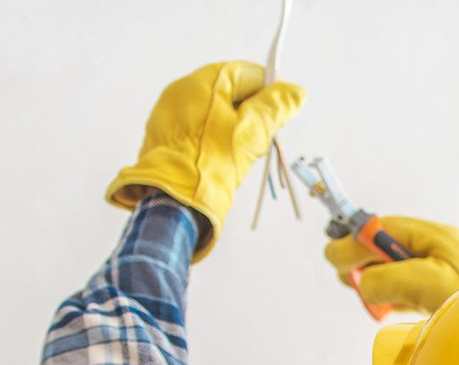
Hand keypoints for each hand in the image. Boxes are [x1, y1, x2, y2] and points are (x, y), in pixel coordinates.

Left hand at [105, 61, 305, 260]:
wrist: (175, 197)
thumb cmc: (213, 162)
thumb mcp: (252, 131)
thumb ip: (275, 107)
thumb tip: (295, 92)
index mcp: (203, 81)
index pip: (245, 73)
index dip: (267, 91)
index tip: (278, 112)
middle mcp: (181, 90)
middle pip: (227, 92)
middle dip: (249, 111)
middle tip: (261, 136)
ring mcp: (169, 113)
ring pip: (212, 112)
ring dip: (231, 126)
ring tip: (239, 152)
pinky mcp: (163, 137)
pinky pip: (196, 129)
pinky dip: (211, 139)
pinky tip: (219, 158)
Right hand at [324, 217, 458, 315]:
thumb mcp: (426, 284)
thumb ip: (387, 277)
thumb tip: (361, 282)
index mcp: (435, 237)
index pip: (383, 228)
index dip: (355, 240)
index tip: (334, 257)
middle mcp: (437, 249)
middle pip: (384, 248)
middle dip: (363, 263)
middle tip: (350, 282)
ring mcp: (439, 272)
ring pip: (392, 270)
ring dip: (376, 284)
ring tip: (374, 301)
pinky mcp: (440, 295)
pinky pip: (405, 290)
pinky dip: (391, 299)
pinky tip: (391, 310)